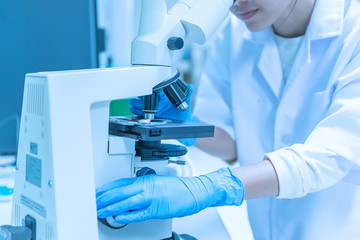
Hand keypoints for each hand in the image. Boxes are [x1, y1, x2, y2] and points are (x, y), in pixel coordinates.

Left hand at [96, 168, 244, 223]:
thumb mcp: (158, 182)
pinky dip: (127, 215)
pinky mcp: (157, 209)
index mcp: (146, 180)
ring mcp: (151, 197)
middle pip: (120, 192)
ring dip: (111, 206)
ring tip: (100, 210)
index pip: (121, 183)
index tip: (97, 193)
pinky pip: (139, 213)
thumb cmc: (178, 188)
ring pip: (126, 202)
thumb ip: (143, 187)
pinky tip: (117, 217)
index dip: (107, 188)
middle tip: (93, 203)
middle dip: (104, 198)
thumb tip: (130, 193)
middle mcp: (146, 187)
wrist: (195, 191)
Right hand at [129, 85, 194, 121]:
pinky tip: (133, 110)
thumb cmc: (183, 112)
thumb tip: (190, 86)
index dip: (148, 89)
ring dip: (136, 104)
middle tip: (135, 98)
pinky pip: (140, 112)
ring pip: (140, 104)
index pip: (154, 90)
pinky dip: (136, 111)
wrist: (182, 123)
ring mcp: (153, 109)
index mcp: (164, 96)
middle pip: (145, 97)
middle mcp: (157, 102)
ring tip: (133, 104)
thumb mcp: (186, 102)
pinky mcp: (150, 116)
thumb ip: (188, 93)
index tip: (144, 88)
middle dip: (139, 97)